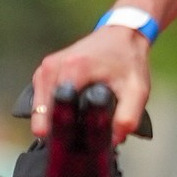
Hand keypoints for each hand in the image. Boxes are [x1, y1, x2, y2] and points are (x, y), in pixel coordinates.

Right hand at [25, 23, 153, 140]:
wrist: (122, 34)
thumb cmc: (129, 60)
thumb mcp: (137, 90)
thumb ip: (128, 116)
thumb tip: (112, 139)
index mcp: (73, 68)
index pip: (54, 111)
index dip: (64, 132)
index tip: (74, 142)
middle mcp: (53, 66)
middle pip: (44, 112)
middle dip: (59, 128)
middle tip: (79, 134)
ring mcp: (45, 67)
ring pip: (39, 108)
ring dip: (54, 119)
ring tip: (75, 122)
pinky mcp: (44, 70)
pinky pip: (41, 98)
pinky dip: (52, 109)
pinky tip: (70, 111)